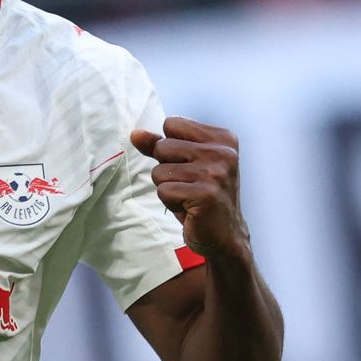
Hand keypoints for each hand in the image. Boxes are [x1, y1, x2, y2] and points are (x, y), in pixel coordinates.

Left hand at [130, 117, 249, 260]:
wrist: (224, 235)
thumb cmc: (201, 196)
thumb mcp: (183, 165)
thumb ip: (159, 145)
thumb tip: (135, 134)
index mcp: (222, 138)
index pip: (172, 124)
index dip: (170, 148)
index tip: (189, 165)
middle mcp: (223, 152)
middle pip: (162, 146)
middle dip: (166, 169)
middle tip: (189, 185)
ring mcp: (216, 173)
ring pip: (160, 171)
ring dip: (168, 188)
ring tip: (189, 197)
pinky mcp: (206, 195)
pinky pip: (164, 191)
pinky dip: (170, 202)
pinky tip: (189, 209)